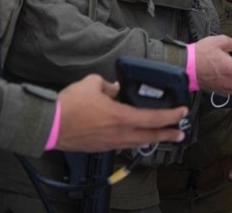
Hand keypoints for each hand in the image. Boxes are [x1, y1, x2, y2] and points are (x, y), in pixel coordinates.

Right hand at [55, 74, 187, 151]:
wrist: (48, 124)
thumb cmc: (70, 104)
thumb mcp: (93, 84)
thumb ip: (109, 85)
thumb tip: (116, 88)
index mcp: (122, 117)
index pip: (153, 118)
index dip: (171, 116)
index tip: (182, 112)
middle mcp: (119, 134)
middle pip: (150, 136)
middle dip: (168, 134)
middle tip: (180, 133)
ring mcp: (110, 143)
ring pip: (137, 143)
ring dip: (151, 139)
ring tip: (161, 137)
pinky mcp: (99, 147)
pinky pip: (122, 145)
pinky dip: (133, 142)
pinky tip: (134, 139)